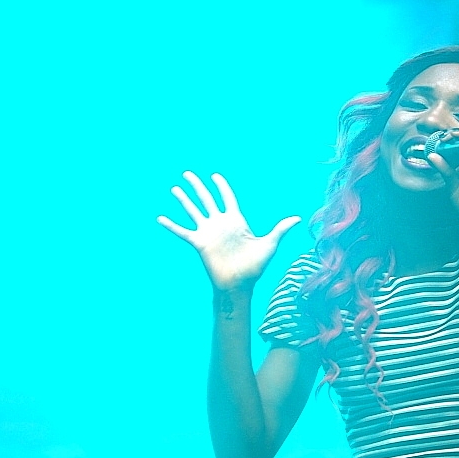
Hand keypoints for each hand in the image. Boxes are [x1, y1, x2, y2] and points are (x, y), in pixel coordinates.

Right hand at [157, 171, 300, 291]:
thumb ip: (280, 229)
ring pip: (193, 211)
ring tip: (174, 188)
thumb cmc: (256, 266)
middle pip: (207, 199)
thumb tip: (298, 218)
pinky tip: (160, 218)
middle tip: (188, 173)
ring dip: (183, 200)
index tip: (215, 176)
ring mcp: (209, 233)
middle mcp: (220, 224)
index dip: (222, 187)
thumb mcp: (270, 244)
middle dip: (198, 186)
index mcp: (236, 221)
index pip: (227, 199)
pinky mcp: (199, 243)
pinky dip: (172, 225)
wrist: (240, 284)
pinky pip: (182, 232)